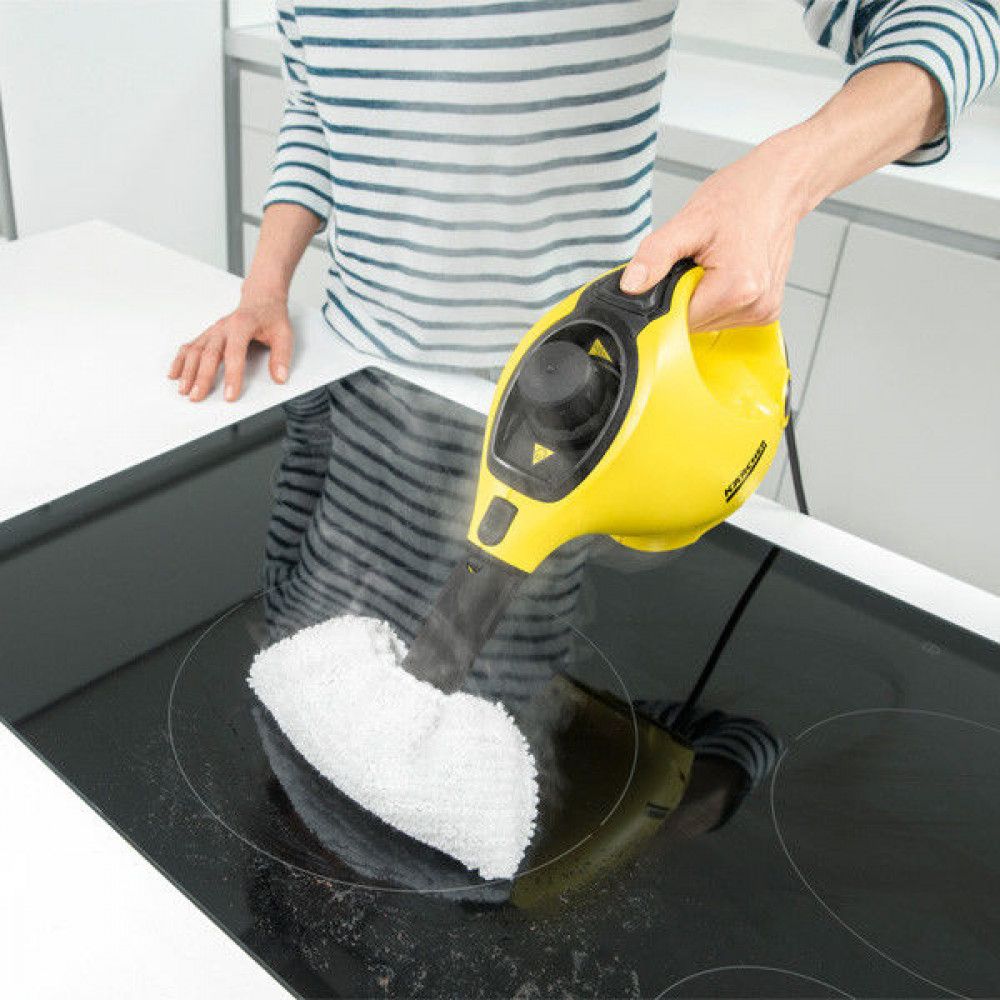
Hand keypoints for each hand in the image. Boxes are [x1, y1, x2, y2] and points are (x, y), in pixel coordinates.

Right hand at [169, 290, 292, 401]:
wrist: (261, 298)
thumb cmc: (271, 316)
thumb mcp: (284, 333)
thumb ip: (282, 355)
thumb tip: (280, 377)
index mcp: (242, 325)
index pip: (235, 353)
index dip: (232, 376)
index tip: (230, 395)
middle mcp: (224, 328)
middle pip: (209, 354)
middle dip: (202, 377)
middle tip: (197, 396)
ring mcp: (213, 331)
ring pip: (195, 350)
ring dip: (187, 371)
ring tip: (184, 390)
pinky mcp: (208, 334)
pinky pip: (190, 346)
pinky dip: (180, 360)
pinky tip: (174, 374)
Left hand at [620, 135, 809, 331]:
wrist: (778, 186)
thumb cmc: (741, 197)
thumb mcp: (688, 221)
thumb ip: (655, 256)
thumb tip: (631, 285)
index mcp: (737, 289)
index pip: (678, 320)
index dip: (665, 300)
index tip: (672, 274)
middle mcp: (755, 306)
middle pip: (693, 324)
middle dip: (683, 296)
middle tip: (694, 262)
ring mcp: (763, 311)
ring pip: (707, 322)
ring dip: (700, 297)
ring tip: (712, 263)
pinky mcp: (766, 311)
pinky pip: (724, 316)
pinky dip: (716, 297)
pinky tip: (726, 271)